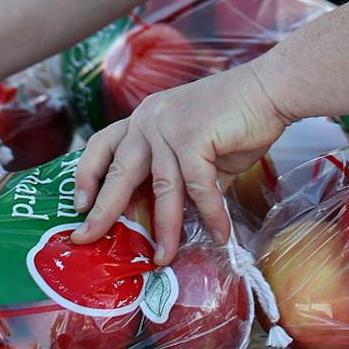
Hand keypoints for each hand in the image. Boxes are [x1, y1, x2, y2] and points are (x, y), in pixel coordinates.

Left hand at [71, 64, 292, 263]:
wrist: (269, 90)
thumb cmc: (236, 118)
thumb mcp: (197, 148)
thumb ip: (182, 177)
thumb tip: (178, 218)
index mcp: (144, 118)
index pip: (101, 145)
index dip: (86, 176)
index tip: (79, 205)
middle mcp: (149, 120)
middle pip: (117, 172)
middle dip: (102, 211)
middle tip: (87, 239)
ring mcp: (169, 126)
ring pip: (161, 189)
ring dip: (164, 229)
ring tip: (163, 259)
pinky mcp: (193, 136)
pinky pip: (197, 188)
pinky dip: (211, 215)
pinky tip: (221, 234)